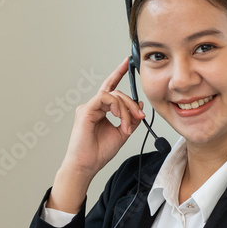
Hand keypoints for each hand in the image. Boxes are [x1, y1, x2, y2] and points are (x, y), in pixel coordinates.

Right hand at [48, 57, 145, 212]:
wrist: (86, 165)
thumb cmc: (99, 152)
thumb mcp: (122, 133)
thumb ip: (130, 119)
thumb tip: (140, 107)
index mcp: (100, 110)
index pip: (110, 88)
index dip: (118, 73)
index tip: (127, 62)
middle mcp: (93, 106)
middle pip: (117, 93)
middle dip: (132, 104)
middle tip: (140, 116)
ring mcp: (88, 107)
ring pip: (113, 95)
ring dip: (126, 109)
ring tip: (127, 125)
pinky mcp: (85, 110)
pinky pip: (105, 99)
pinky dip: (117, 107)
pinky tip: (119, 118)